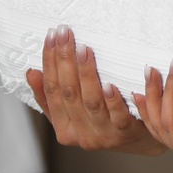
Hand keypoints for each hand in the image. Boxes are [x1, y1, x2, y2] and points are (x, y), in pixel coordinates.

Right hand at [26, 26, 164, 155]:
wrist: (140, 138)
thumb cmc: (103, 118)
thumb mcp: (74, 112)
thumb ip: (50, 97)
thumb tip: (31, 73)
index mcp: (64, 129)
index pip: (51, 91)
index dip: (49, 63)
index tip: (51, 37)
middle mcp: (81, 134)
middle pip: (69, 93)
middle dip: (64, 60)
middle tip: (65, 33)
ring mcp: (104, 134)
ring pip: (91, 101)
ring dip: (86, 73)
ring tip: (83, 49)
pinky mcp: (126, 132)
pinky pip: (118, 115)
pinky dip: (113, 99)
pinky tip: (110, 83)